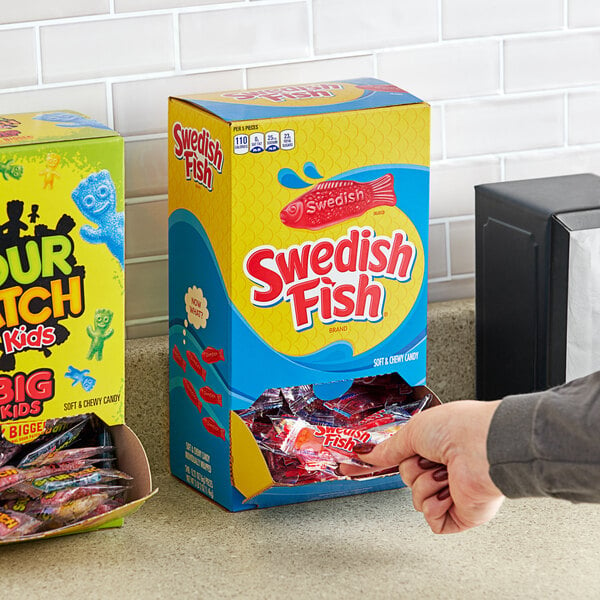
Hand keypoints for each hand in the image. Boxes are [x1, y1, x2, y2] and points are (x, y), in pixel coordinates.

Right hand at [346, 400, 504, 533]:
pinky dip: (436, 507)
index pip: (402, 459)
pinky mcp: (462, 514)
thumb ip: (388, 448)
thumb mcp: (413, 431)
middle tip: (430, 457)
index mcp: (436, 446)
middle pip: (407, 479)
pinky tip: (449, 492)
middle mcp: (446, 468)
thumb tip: (365, 453)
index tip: (352, 467)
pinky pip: (433, 520)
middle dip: (413, 469)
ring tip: (445, 472)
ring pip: (418, 500)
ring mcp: (453, 492)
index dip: (382, 463)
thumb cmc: (458, 428)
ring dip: (426, 485)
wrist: (482, 446)